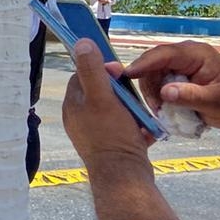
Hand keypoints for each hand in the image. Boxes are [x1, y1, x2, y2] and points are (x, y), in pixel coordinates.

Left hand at [62, 39, 153, 163]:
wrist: (125, 177)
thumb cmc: (112, 135)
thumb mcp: (101, 97)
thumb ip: (92, 70)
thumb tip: (81, 42)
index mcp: (73, 106)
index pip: (82, 76)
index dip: (100, 68)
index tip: (118, 70)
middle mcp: (79, 119)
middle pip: (100, 92)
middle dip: (118, 89)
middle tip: (133, 92)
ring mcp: (94, 134)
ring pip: (114, 110)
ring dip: (130, 107)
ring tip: (142, 111)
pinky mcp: (111, 146)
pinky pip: (124, 128)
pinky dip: (136, 125)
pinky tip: (146, 128)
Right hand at [124, 41, 219, 131]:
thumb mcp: (215, 102)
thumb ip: (190, 96)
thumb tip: (164, 92)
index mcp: (197, 54)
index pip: (165, 54)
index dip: (145, 63)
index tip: (128, 75)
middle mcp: (186, 54)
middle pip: (154, 62)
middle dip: (148, 83)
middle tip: (154, 107)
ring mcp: (180, 63)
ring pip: (153, 72)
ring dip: (152, 91)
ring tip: (161, 110)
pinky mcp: (177, 74)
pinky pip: (157, 80)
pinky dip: (156, 94)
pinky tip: (163, 107)